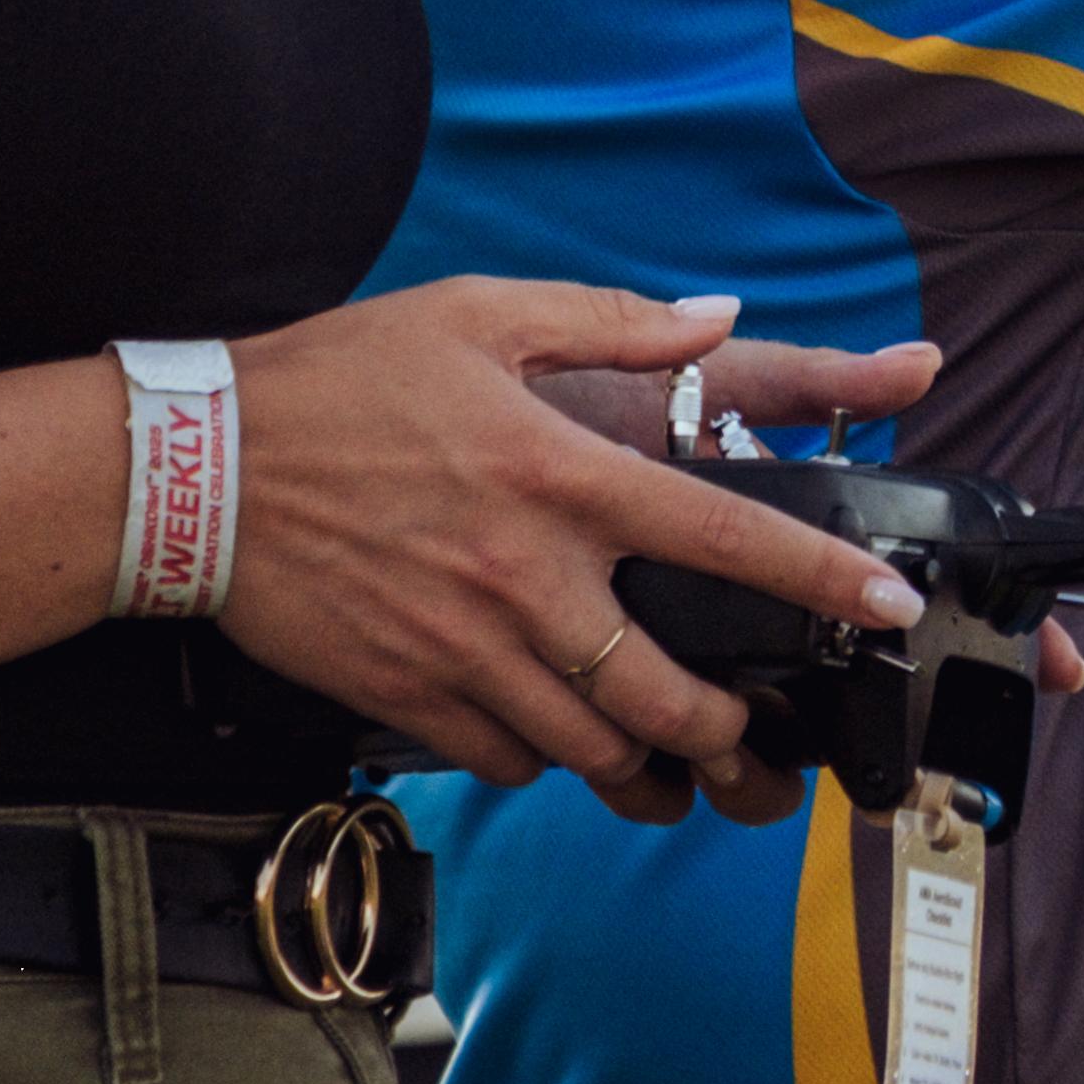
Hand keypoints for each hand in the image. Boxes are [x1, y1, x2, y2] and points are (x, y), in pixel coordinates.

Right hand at [217, 282, 947, 827]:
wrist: (195, 470)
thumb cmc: (338, 380)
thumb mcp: (480, 314)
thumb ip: (614, 323)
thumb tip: (720, 317)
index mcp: (561, 476)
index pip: (722, 537)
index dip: (821, 583)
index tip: (888, 611)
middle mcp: (526, 577)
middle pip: (667, 695)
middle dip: (730, 734)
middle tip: (756, 737)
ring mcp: (465, 650)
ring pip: (591, 750)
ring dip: (646, 768)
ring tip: (675, 766)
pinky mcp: (407, 695)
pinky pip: (504, 761)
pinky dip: (543, 761)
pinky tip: (552, 736)